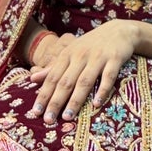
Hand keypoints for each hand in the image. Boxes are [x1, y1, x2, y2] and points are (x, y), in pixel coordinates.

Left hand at [30, 21, 146, 123]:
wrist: (119, 30)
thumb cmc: (91, 45)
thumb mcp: (71, 52)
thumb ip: (53, 67)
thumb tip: (32, 78)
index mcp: (67, 55)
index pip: (52, 77)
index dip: (43, 95)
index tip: (36, 112)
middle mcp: (80, 56)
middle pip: (66, 81)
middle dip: (56, 101)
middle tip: (48, 120)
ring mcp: (98, 57)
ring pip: (84, 81)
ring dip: (75, 100)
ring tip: (67, 117)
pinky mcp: (114, 59)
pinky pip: (108, 77)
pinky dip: (102, 90)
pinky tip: (97, 104)